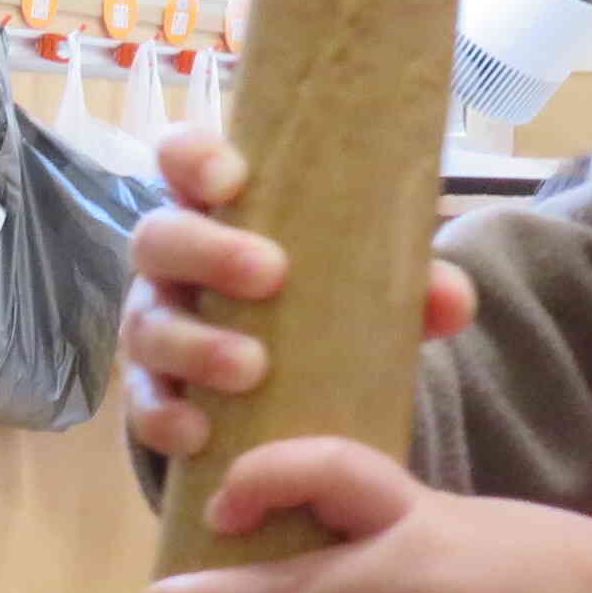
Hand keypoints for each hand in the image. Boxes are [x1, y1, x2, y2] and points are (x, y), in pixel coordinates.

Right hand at [119, 125, 473, 461]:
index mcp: (215, 210)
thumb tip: (450, 299)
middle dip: (208, 251)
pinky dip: (164, 418)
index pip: (181, 158)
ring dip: (195, 344)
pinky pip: (140, 404)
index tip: (234, 179)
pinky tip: (198, 434)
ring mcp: (153, 325)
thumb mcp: (367, 285)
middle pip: (157, 238)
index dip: (193, 158)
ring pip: (146, 324)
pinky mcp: (151, 393)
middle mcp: (172, 261)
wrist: (293, 388)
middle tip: (270, 274)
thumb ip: (411, 284)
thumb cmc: (321, 303)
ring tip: (251, 369)